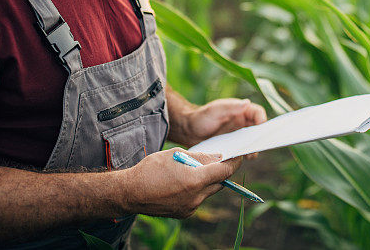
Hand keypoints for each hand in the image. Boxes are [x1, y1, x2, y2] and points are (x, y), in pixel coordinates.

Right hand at [119, 147, 242, 217]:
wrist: (131, 192)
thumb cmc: (152, 169)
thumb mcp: (177, 154)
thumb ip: (200, 157)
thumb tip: (217, 157)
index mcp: (195, 180)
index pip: (224, 171)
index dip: (234, 162)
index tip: (238, 156)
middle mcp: (196, 197)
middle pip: (219, 183)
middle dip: (221, 171)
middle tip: (220, 160)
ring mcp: (190, 208)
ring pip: (209, 191)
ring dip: (208, 181)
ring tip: (198, 170)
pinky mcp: (184, 213)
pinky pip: (199, 199)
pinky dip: (198, 190)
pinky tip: (186, 182)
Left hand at [180, 98, 266, 152]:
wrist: (188, 131)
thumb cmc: (201, 117)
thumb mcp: (215, 110)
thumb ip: (231, 107)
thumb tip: (247, 103)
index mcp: (240, 110)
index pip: (258, 113)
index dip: (262, 121)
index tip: (261, 131)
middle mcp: (242, 122)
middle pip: (258, 129)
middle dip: (261, 137)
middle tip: (259, 146)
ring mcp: (238, 134)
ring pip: (252, 141)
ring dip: (254, 148)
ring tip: (250, 155)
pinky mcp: (233, 145)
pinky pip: (243, 150)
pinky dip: (244, 154)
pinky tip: (240, 159)